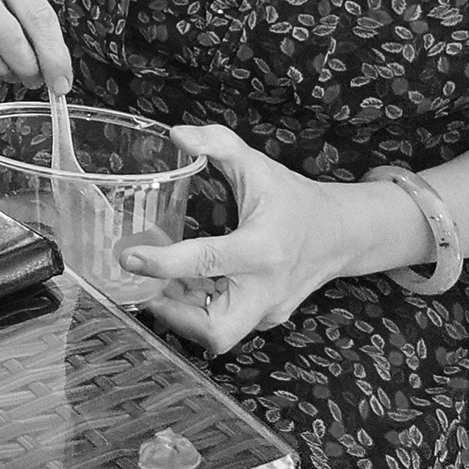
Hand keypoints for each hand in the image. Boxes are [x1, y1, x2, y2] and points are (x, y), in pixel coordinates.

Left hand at [123, 126, 387, 354]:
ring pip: (217, 334)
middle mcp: (266, 288)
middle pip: (215, 330)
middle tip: (142, 286)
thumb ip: (217, 143)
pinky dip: (197, 309)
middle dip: (172, 315)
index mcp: (262, 248)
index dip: (162, 264)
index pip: (206, 262)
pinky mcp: (266, 318)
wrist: (341, 234)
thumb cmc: (293, 197)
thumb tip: (176, 134)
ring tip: (156, 280)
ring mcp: (268, 309)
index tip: (128, 257)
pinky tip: (180, 283)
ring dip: (180, 313)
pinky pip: (226, 323)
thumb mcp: (257, 164)